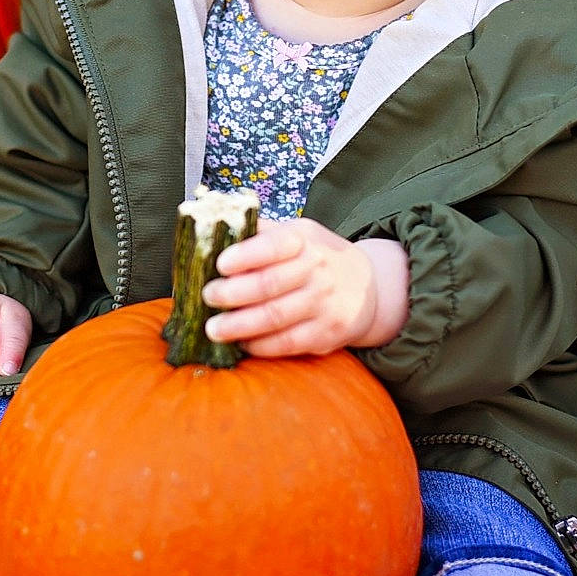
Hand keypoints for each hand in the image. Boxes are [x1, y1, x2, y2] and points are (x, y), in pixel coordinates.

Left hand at [201, 219, 408, 356]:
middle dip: (233, 293)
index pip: (274, 245)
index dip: (246, 255)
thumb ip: (260, 233)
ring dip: (240, 325)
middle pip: (270, 284)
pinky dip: (260, 345)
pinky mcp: (326, 334)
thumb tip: (213, 230)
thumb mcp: (297, 234)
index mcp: (304, 239)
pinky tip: (241, 342)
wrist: (369, 288)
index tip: (220, 264)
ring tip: (214, 328)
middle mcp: (317, 269)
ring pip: (276, 317)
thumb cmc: (317, 258)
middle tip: (208, 297)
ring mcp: (324, 303)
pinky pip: (287, 343)